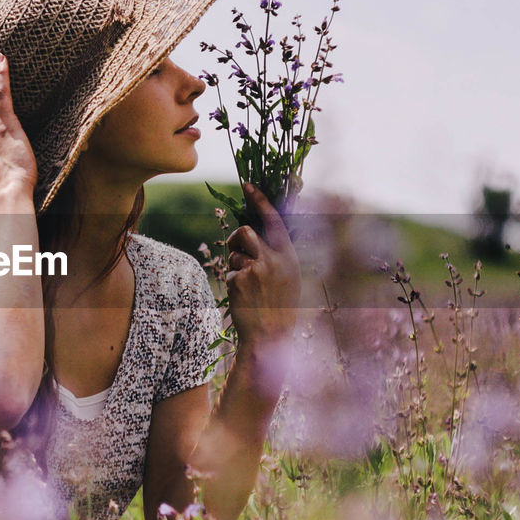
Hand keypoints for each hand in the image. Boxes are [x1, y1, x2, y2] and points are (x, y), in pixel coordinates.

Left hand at [225, 183, 300, 345]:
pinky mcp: (239, 280)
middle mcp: (274, 259)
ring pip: (235, 250)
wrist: (270, 335)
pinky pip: (230, 269)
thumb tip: (255, 233)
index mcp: (289, 256)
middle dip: (237, 238)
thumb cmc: (279, 305)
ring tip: (247, 282)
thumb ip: (277, 254)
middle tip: (236, 250)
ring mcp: (255, 269)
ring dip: (235, 260)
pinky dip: (233, 280)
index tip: (247, 185)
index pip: (274, 219)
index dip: (260, 200)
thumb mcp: (288, 276)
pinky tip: (243, 296)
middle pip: (246, 231)